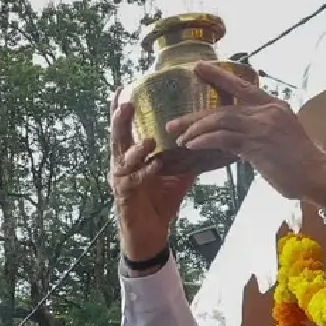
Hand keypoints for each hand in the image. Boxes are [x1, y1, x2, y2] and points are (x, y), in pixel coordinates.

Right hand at [108, 108, 205, 265]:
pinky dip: (146, 173)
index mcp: (130, 157)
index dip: (120, 110)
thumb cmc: (159, 203)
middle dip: (120, 121)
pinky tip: (155, 165)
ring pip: (123, 160)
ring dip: (135, 149)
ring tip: (149, 140)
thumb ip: (185, 157)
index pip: (125, 129)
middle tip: (126, 103)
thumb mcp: (176, 175)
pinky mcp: (126, 198)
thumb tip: (207, 139)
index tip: (121, 88)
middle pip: (117, 139)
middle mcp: (121, 166)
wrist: (150, 236)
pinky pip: (135, 182)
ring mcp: (121, 182)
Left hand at [163, 62, 325, 210]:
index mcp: (274, 105)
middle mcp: (268, 111)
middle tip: (173, 123)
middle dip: (195, 116)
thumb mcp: (278, 137)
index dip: (219, 76)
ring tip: (180, 138)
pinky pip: (224, 138)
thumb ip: (255, 132)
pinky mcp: (258, 144)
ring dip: (196, 129)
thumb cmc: (299, 162)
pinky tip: (193, 145)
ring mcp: (262, 126)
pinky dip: (205, 140)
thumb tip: (230, 139)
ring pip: (221, 120)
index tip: (199, 67)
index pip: (242, 86)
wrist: (318, 175)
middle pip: (223, 108)